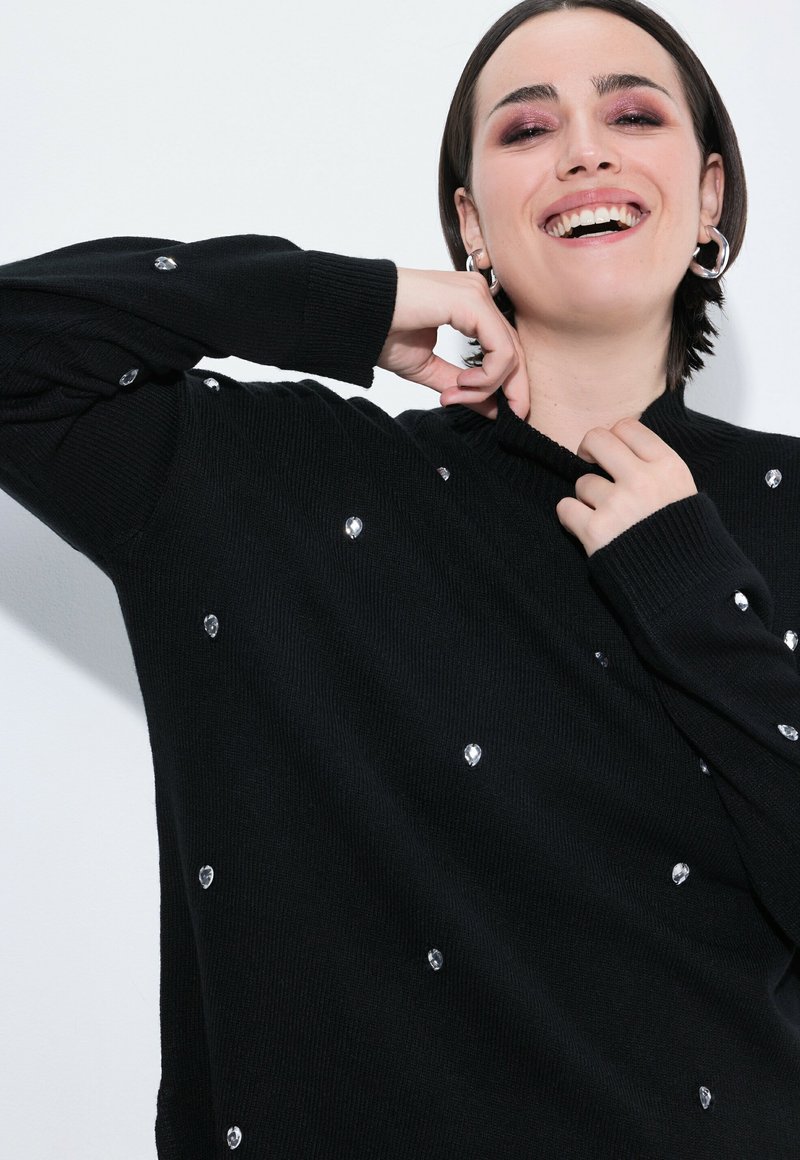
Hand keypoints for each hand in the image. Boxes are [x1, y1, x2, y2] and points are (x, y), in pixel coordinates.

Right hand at [377, 268, 528, 419]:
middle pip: (515, 351)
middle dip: (510, 392)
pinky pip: (500, 350)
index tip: (497, 415)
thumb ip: (464, 387)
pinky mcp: (472, 302)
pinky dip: (486, 377)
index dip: (508, 386)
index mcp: (470, 306)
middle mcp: (478, 295)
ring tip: (455, 394)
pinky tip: (460, 384)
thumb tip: (495, 410)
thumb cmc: (382, 332)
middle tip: (496, 418)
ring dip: (488, 387)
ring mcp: (477, 295)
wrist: (353, 313)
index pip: (505, 348)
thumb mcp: (430, 370)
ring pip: (510, 354)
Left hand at [555, 417, 697, 556]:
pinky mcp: (595, 531)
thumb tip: (624, 448)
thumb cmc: (683, 540)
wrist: (684, 586)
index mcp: (668, 467)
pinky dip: (571, 517)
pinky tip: (587, 527)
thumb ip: (657, 467)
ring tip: (607, 515)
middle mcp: (642, 481)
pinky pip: (565, 507)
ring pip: (582, 481)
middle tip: (590, 463)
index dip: (614, 437)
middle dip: (589, 450)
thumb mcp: (684, 492)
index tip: (612, 450)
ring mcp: (617, 505)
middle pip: (597, 439)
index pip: (627, 426)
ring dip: (587, 497)